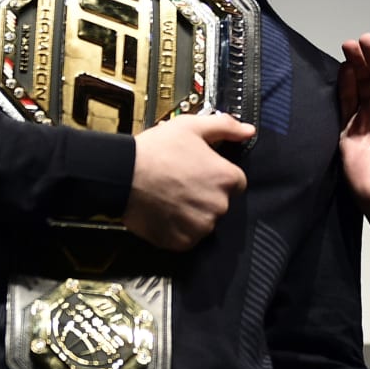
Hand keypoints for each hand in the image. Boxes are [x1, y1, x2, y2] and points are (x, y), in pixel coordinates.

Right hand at [124, 112, 252, 249]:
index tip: (200, 173)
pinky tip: (164, 211)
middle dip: (204, 194)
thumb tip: (247, 130)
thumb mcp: (192, 127)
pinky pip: (187, 237)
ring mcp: (200, 226)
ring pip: (204, 221)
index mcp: (226, 178)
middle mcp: (219, 205)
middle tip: (181, 183)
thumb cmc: (155, 151)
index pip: (235, 182)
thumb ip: (225, 127)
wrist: (122, 174)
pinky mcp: (182, 242)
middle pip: (220, 202)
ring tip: (170, 196)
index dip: (217, 176)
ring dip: (192, 212)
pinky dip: (178, 228)